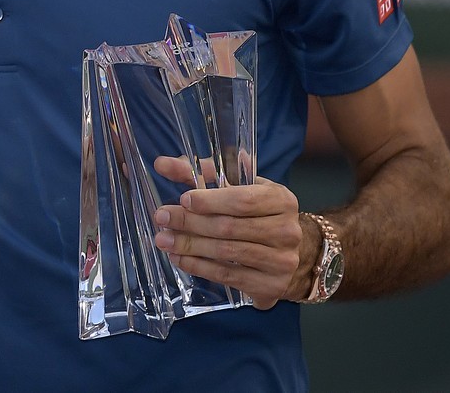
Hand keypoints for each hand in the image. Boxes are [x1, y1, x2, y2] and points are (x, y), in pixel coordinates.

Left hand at [151, 155, 304, 309]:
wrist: (289, 253)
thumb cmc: (255, 212)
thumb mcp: (237, 186)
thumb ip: (201, 172)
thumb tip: (162, 164)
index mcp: (281, 200)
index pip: (243, 200)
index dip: (210, 201)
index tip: (183, 199)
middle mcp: (287, 231)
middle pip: (230, 227)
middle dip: (190, 222)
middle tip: (161, 218)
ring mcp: (281, 261)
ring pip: (226, 253)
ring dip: (190, 246)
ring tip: (163, 240)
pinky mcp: (271, 286)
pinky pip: (228, 276)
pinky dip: (199, 267)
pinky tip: (179, 259)